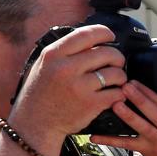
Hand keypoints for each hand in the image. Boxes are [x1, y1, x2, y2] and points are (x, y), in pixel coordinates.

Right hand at [8, 25, 126, 145]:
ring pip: (117, 74)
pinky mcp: (91, 104)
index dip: (104, 33)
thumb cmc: (41, 92)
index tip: (110, 36)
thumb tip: (91, 37)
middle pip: (108, 53)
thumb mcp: (44, 64)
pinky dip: (120, 94)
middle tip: (116, 64)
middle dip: (117, 58)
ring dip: (121, 77)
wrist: (35, 123)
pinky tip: (113, 95)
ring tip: (115, 81)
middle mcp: (66, 68)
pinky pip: (118, 93)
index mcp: (54, 54)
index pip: (86, 34)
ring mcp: (80, 87)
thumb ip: (64, 51)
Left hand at [89, 81, 156, 155]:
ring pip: (142, 127)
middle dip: (140, 99)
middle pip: (154, 112)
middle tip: (125, 86)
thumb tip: (151, 90)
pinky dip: (110, 140)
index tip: (133, 81)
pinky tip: (95, 136)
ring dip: (129, 116)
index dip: (147, 91)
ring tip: (116, 105)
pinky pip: (126, 144)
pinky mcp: (146, 150)